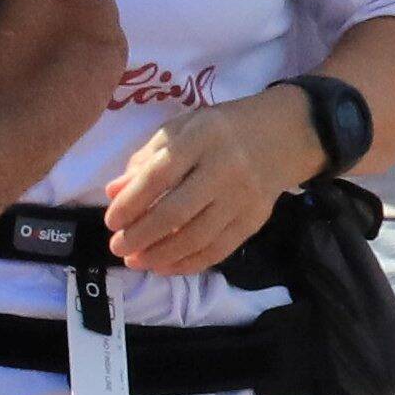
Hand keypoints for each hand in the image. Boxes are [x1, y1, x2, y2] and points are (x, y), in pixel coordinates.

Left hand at [105, 89, 318, 278]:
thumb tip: (114, 193)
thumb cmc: (222, 129)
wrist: (285, 134)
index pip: (158, 176)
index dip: (130, 203)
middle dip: (140, 236)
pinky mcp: (255, 219)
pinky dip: (188, 263)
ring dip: (160, 256)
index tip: (110, 221)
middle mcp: (225, 167)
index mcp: (202, 137)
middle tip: (117, 247)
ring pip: (196, 237)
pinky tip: (165, 266)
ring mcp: (243, 197)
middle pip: (176, 212)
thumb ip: (147, 158)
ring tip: (136, 261)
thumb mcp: (183, 128)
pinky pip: (218, 250)